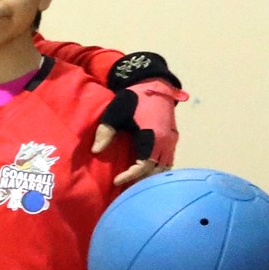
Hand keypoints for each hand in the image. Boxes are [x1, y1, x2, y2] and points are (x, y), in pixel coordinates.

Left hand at [95, 63, 181, 183]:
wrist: (153, 84)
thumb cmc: (133, 98)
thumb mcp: (115, 113)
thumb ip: (105, 131)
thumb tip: (95, 151)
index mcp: (154, 137)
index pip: (144, 166)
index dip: (131, 176)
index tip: (116, 180)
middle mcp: (166, 142)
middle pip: (156, 170)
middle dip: (140, 179)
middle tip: (123, 185)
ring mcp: (172, 141)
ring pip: (165, 167)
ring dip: (151, 175)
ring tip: (133, 181)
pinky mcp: (173, 138)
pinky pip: (169, 160)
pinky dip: (158, 168)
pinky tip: (145, 171)